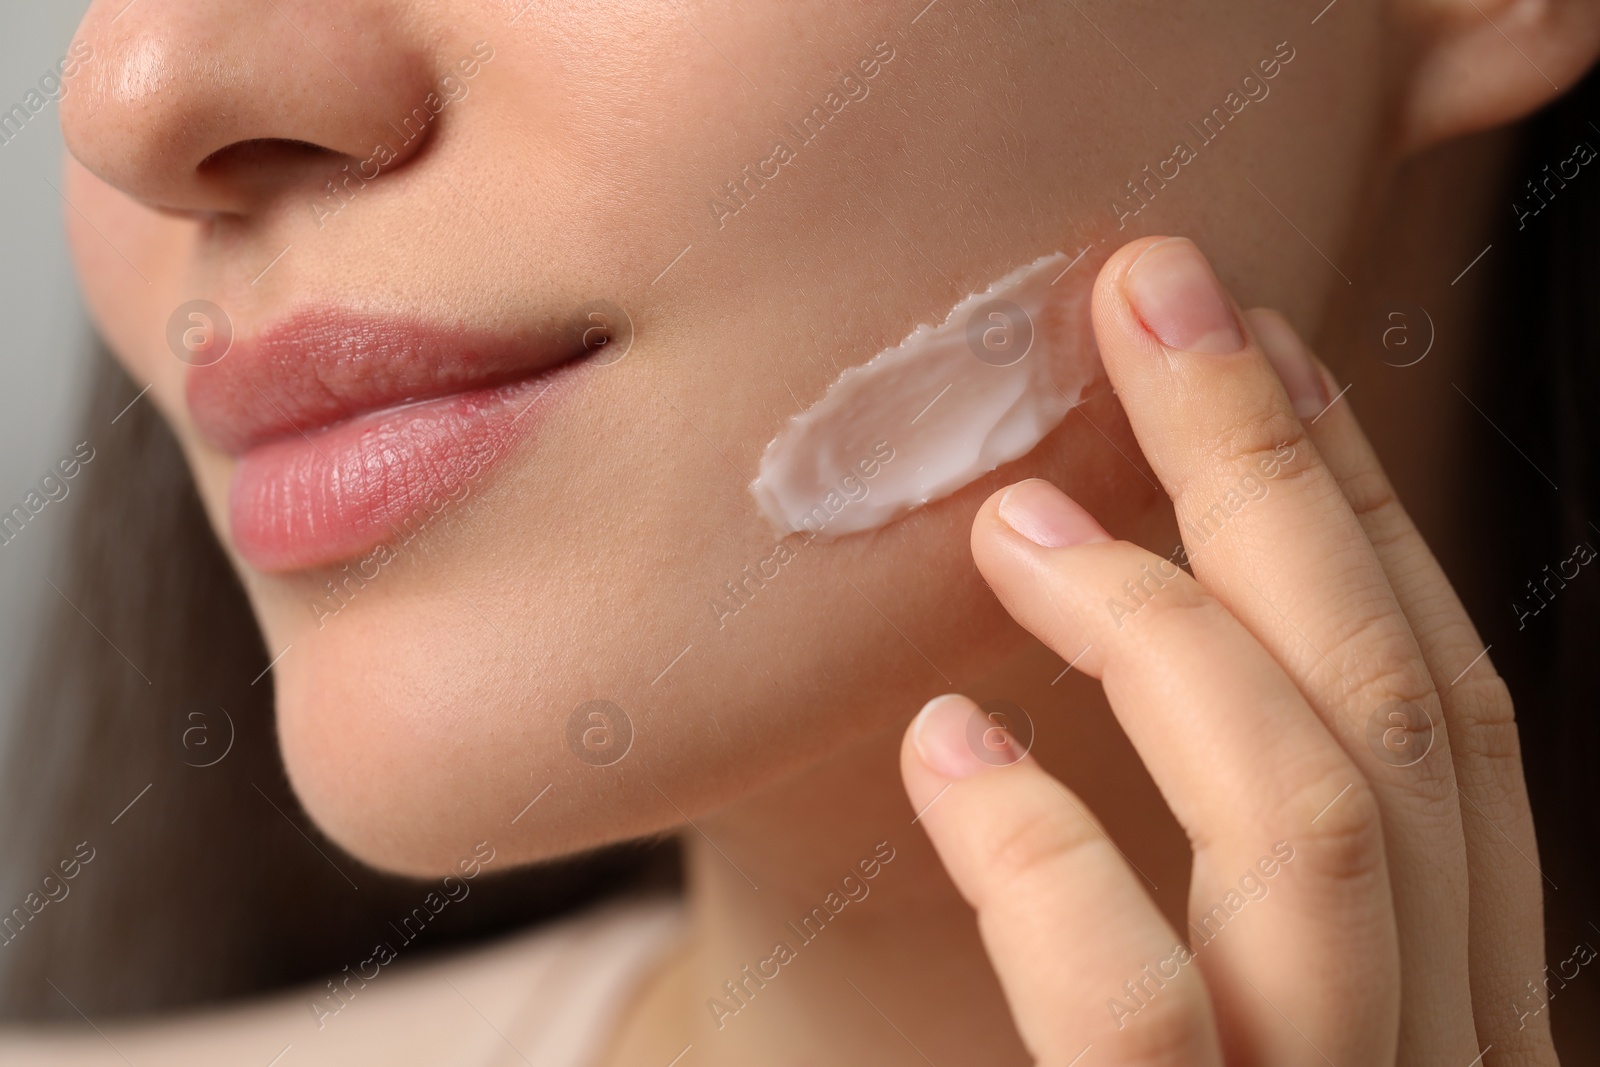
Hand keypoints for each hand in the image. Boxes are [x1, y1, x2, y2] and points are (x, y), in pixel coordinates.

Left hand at [900, 237, 1550, 1064]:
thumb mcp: (1257, 1024)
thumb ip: (1249, 894)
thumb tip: (1158, 634)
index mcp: (1464, 1004)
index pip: (1443, 723)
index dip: (1360, 516)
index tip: (1268, 364)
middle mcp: (1449, 1055)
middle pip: (1397, 719)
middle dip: (1277, 482)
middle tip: (1156, 308)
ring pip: (1314, 824)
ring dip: (1167, 627)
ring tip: (1018, 523)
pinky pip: (1135, 1008)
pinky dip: (1043, 858)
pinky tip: (948, 747)